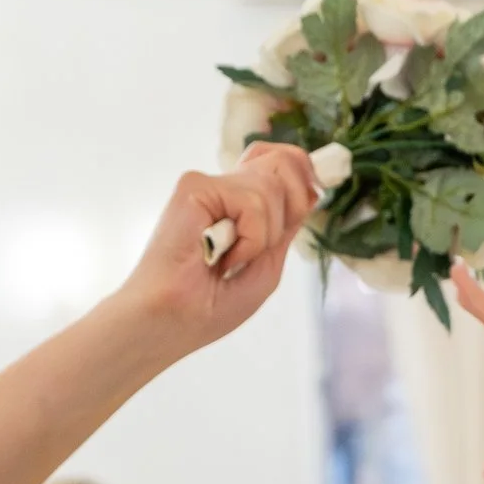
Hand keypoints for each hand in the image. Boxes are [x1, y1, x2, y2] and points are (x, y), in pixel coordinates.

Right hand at [113, 153, 321, 352]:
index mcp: (238, 204)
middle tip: (261, 249)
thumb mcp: (266, 267)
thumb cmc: (208, 306)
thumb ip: (287, 227)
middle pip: (283, 161)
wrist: (171, 322)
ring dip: (265, 237)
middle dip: (293, 206)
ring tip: (231, 262)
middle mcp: (224, 189)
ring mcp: (209, 185)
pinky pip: (252, 201)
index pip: (279, 162)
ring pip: (272, 186)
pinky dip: (250, 239)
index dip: (302, 173)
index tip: (311, 199)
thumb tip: (311, 188)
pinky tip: (222, 258)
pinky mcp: (195, 186)